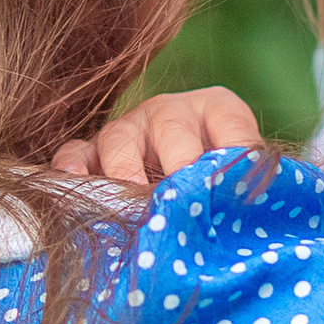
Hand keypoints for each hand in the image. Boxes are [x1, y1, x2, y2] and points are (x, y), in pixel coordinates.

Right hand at [53, 84, 262, 185]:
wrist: (178, 189)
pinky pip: (76, 152)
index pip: (231, 123)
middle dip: (178, 164)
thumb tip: (250, 213)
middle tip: (183, 199)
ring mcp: (128, 129)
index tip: (232, 184)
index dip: (234, 152)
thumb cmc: (217, 185)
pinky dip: (73, 167)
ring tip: (134, 203)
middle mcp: (171, 112)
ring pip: (119, 138)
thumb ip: (247, 184)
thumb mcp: (240, 176)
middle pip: (171, 128)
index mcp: (217, 109)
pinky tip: (78, 184)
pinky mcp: (91, 151)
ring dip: (126, 172)